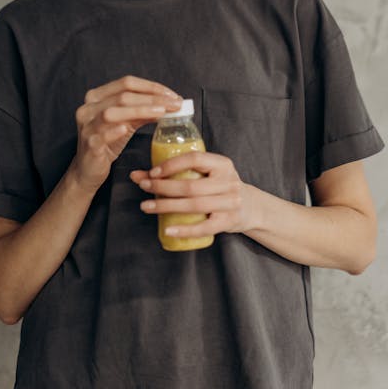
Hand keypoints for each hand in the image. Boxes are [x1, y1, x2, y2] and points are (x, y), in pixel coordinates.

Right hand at [70, 75, 182, 193]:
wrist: (89, 169)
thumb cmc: (107, 143)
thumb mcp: (126, 123)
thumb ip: (142, 112)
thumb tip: (167, 104)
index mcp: (97, 97)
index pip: (126, 83)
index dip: (151, 87)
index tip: (171, 95)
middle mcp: (89, 108)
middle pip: (123, 96)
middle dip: (152, 99)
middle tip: (174, 105)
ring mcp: (87, 126)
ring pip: (112, 112)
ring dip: (140, 110)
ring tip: (161, 113)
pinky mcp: (89, 144)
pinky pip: (101, 135)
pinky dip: (114, 130)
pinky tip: (126, 128)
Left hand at [130, 151, 255, 235]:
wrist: (251, 207)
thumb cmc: (220, 186)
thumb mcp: (206, 174)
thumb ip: (176, 171)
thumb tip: (136, 175)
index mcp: (222, 164)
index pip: (195, 159)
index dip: (172, 164)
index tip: (153, 172)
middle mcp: (228, 182)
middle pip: (191, 185)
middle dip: (163, 187)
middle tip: (144, 187)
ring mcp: (230, 203)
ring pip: (194, 205)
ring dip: (166, 206)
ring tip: (146, 207)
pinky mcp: (229, 222)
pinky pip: (204, 228)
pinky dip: (185, 230)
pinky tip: (168, 229)